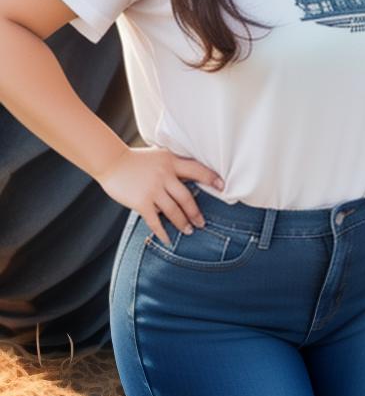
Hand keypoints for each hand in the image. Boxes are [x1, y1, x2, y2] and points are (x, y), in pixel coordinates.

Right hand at [96, 145, 223, 244]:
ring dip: (182, 223)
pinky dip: (162, 232)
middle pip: (186, 197)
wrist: (112, 162)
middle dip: (195, 212)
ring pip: (173, 211)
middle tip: (202, 223)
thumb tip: (192, 175)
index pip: (197, 170)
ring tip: (188, 231)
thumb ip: (175, 165)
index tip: (223, 187)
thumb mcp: (161, 156)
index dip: (211, 178)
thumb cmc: (137, 159)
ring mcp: (153, 189)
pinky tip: (167, 239)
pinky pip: (155, 220)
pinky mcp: (141, 202)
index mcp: (172, 162)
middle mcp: (165, 175)